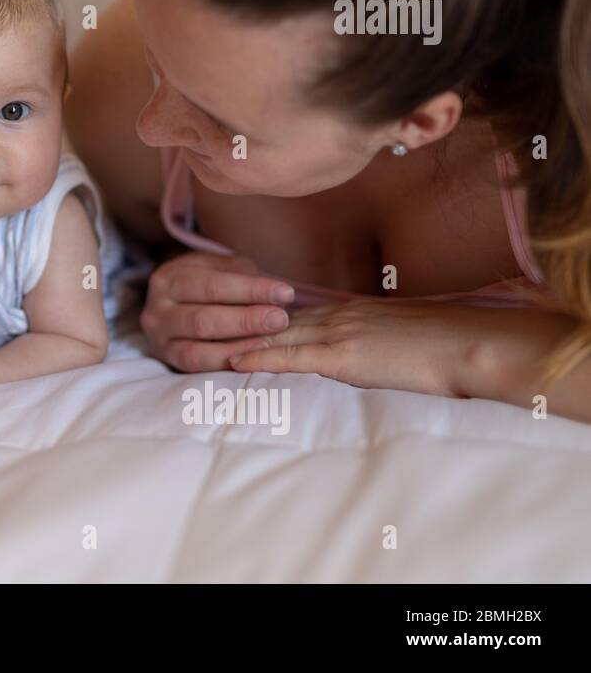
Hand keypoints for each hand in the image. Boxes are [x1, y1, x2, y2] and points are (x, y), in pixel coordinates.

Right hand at [141, 251, 294, 371]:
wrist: (175, 305)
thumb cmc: (207, 284)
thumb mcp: (220, 269)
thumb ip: (244, 277)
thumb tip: (277, 295)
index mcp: (169, 278)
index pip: (212, 285)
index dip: (250, 289)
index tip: (285, 293)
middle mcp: (156, 310)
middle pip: (203, 319)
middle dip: (245, 320)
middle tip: (280, 320)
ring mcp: (159, 339)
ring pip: (196, 349)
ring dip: (236, 347)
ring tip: (269, 343)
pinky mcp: (167, 361)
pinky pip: (196, 367)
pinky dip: (224, 363)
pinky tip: (250, 359)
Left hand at [226, 298, 575, 400]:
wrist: (470, 345)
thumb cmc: (446, 346)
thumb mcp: (400, 337)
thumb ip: (373, 341)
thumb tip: (361, 353)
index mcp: (351, 311)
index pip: (295, 316)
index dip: (261, 320)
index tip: (231, 320)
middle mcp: (338, 316)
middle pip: (275, 322)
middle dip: (238, 326)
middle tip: (201, 329)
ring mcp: (339, 333)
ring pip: (275, 336)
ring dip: (238, 341)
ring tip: (202, 345)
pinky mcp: (345, 356)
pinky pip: (292, 357)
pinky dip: (260, 358)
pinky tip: (234, 361)